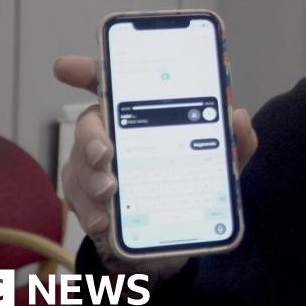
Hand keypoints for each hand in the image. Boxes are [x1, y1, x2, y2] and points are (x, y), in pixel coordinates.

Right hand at [53, 55, 258, 283]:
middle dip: (92, 137)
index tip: (67, 68)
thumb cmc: (188, 183)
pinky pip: (80, 204)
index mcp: (138, 116)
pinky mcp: (88, 201)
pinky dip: (92, 213)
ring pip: (79, 165)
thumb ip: (234, 142)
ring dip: (92, 178)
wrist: (168, 237)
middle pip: (89, 125)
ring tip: (109, 191)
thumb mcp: (219, 165)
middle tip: (106, 153)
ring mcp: (94, 168)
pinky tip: (105, 221)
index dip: (87, 72)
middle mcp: (110, 136)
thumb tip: (237, 118)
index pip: (109, 85)